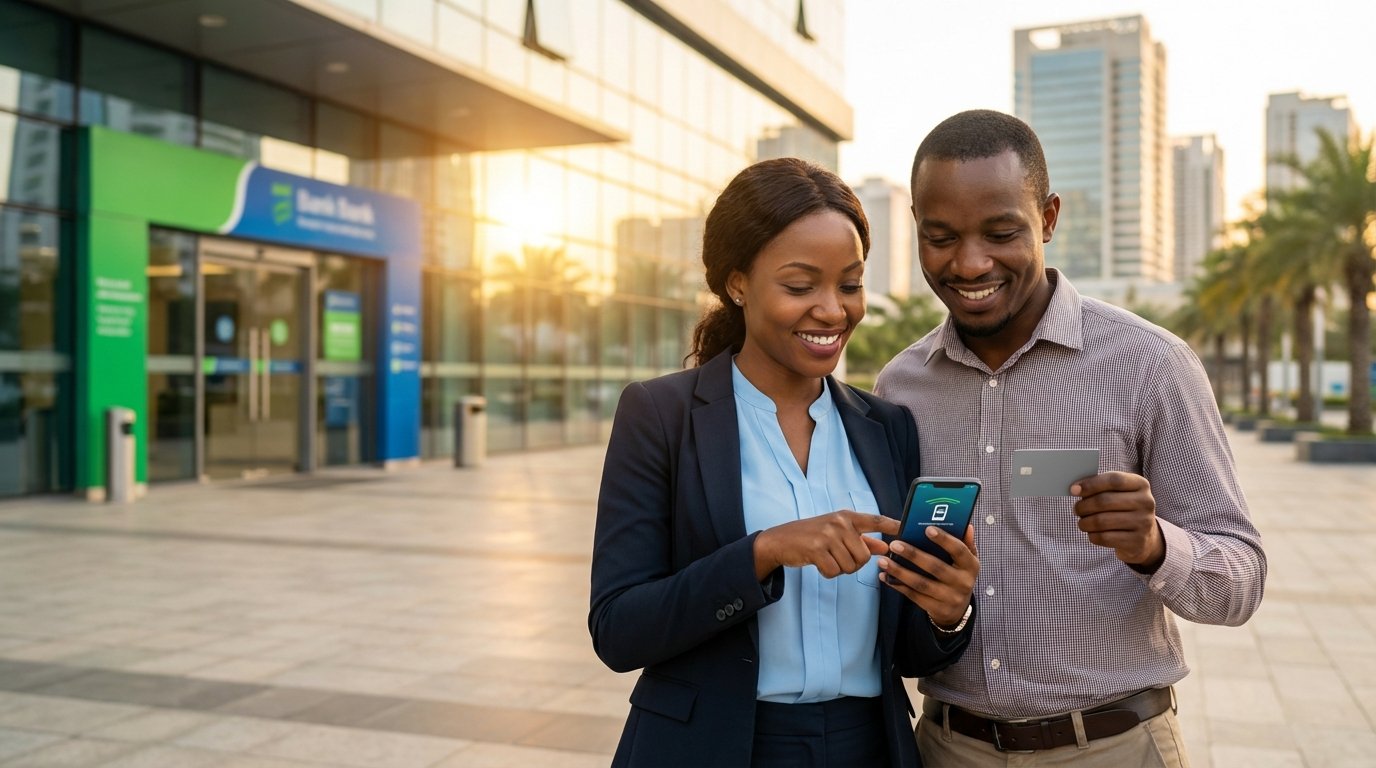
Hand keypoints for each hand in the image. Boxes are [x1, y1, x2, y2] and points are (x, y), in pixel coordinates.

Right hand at [753, 511, 898, 580]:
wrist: (780, 540)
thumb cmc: (812, 536)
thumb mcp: (837, 533)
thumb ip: (862, 540)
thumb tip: (884, 548)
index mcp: (847, 516)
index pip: (876, 520)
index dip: (893, 526)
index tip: (908, 530)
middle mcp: (839, 522)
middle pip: (864, 556)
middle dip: (854, 563)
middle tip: (838, 557)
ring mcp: (827, 535)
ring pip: (850, 566)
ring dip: (840, 569)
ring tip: (827, 558)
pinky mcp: (816, 549)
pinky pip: (834, 571)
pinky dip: (828, 573)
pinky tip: (819, 563)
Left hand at [876, 525, 977, 626]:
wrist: (958, 610)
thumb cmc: (958, 576)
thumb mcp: (966, 561)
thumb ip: (965, 543)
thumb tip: (966, 526)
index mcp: (971, 566)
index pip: (959, 550)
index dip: (944, 539)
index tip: (927, 528)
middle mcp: (963, 583)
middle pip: (936, 567)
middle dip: (913, 555)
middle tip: (895, 544)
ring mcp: (950, 598)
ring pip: (921, 583)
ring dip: (900, 572)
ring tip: (883, 561)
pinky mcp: (937, 609)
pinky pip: (914, 596)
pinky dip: (898, 585)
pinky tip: (885, 576)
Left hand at [1071, 471, 1164, 570]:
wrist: (1143, 537)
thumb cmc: (1123, 509)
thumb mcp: (1118, 493)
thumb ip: (1100, 486)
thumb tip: (1075, 488)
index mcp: (1141, 484)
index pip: (1114, 480)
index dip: (1091, 484)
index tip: (1073, 490)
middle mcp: (1146, 502)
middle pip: (1104, 501)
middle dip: (1084, 506)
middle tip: (1076, 509)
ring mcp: (1143, 523)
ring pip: (1102, 521)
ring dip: (1085, 522)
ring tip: (1082, 522)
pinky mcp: (1137, 541)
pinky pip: (1104, 538)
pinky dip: (1092, 535)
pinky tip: (1092, 533)